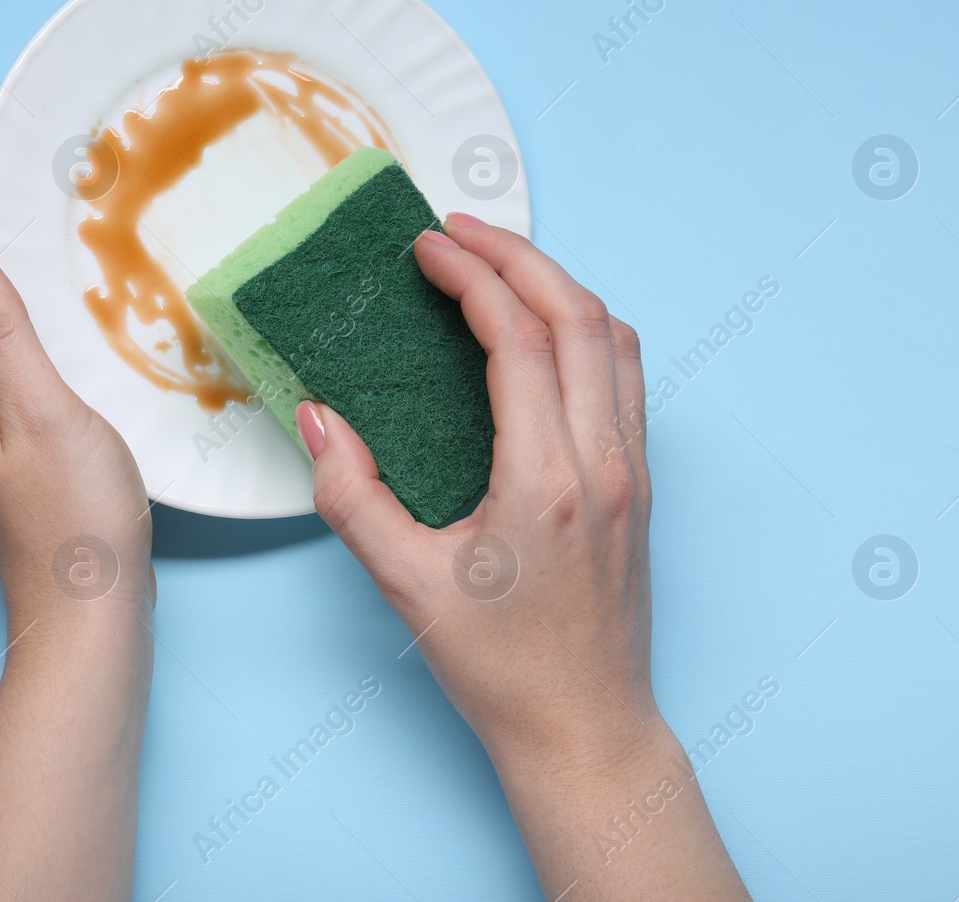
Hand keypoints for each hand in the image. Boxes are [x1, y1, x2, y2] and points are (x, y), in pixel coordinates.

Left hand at [0, 179, 154, 901]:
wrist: (87, 613)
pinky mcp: (7, 436)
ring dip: (11, 269)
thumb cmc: (74, 521)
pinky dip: (30, 313)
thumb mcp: (43, 411)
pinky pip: (5, 351)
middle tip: (48, 181)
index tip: (13, 157)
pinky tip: (74, 308)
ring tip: (65, 227)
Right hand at [297, 211, 655, 762]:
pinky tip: (544, 329)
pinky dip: (586, 328)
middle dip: (517, 255)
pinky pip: (626, 376)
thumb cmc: (501, 670)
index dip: (470, 277)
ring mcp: (633, 471)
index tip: (426, 248)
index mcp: (547, 481)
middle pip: (578, 316)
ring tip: (499, 262)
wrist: (584, 728)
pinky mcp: (640, 484)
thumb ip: (353, 497)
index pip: (519, 339)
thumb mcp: (407, 587)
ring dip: (559, 285)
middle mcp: (603, 463)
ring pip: (615, 338)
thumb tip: (317, 417)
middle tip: (457, 230)